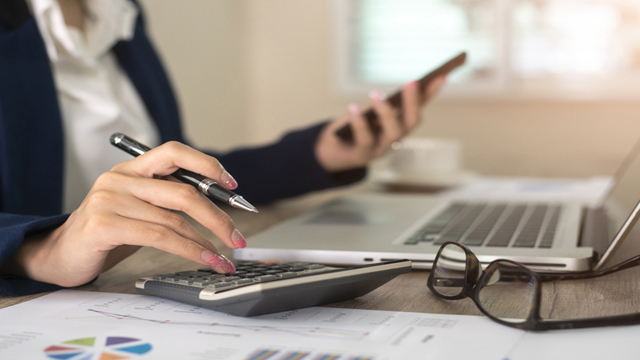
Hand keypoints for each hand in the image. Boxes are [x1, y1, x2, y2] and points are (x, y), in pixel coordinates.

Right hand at [3, 142, 244, 286]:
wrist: (59, 255)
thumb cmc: (107, 232)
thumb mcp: (139, 208)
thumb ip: (168, 201)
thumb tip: (217, 206)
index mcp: (131, 169)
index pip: (174, 151)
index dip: (207, 165)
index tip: (232, 186)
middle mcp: (120, 179)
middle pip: (184, 191)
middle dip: (218, 216)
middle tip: (237, 236)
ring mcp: (110, 200)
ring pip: (175, 219)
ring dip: (207, 241)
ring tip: (223, 256)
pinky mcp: (104, 225)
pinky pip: (160, 237)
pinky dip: (190, 250)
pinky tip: (205, 259)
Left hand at [315, 76, 445, 171]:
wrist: (331, 152)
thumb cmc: (354, 128)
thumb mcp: (370, 112)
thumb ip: (385, 102)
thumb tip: (402, 86)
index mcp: (399, 126)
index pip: (420, 106)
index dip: (431, 94)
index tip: (441, 76)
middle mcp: (395, 139)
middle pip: (411, 123)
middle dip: (413, 102)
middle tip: (412, 83)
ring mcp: (380, 149)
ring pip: (392, 133)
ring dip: (386, 112)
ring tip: (376, 94)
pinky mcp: (362, 155)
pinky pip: (364, 140)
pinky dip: (359, 123)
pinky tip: (353, 108)